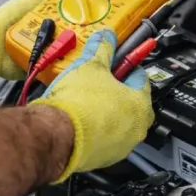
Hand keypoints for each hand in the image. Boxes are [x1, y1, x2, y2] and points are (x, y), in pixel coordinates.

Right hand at [34, 29, 153, 182]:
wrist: (55, 136)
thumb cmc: (78, 105)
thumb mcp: (90, 66)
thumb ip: (101, 48)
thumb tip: (106, 36)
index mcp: (140, 104)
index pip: (140, 77)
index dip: (124, 65)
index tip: (115, 61)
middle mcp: (136, 129)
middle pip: (129, 100)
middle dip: (114, 89)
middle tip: (97, 80)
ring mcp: (121, 146)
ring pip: (116, 121)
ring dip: (105, 110)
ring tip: (85, 99)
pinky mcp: (103, 158)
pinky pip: (103, 138)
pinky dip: (95, 129)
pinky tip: (79, 119)